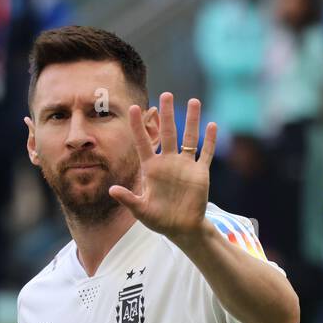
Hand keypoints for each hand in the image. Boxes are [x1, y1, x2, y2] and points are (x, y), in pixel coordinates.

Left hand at [109, 92, 217, 243]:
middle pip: (168, 133)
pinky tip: (212, 126)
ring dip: (192, 120)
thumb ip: (128, 199)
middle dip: (167, 115)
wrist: (181, 228)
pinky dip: (209, 141)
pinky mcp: (200, 173)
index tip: (133, 108)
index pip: (143, 142)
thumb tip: (111, 190)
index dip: (138, 126)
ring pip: (189, 138)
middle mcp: (168, 162)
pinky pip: (205, 154)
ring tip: (193, 101)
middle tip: (166, 95)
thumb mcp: (141, 211)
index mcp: (151, 169)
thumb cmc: (159, 220)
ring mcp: (185, 166)